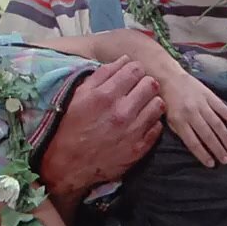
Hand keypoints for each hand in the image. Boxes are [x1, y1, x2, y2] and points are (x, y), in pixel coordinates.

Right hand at [41, 56, 164, 198]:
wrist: (68, 164)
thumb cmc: (71, 127)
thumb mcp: (79, 95)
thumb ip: (102, 74)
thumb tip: (125, 60)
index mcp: (105, 95)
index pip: (136, 69)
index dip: (135, 69)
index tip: (131, 75)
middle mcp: (122, 112)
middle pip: (151, 84)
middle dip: (145, 83)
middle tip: (138, 89)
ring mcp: (133, 131)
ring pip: (158, 104)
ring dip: (151, 102)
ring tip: (141, 106)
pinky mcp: (139, 148)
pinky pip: (158, 127)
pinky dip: (151, 122)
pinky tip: (141, 122)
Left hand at [159, 72, 226, 167]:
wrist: (168, 78)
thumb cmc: (166, 102)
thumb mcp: (168, 120)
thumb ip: (180, 132)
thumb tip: (195, 147)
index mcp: (179, 121)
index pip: (193, 142)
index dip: (203, 154)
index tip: (212, 164)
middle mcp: (191, 113)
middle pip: (207, 135)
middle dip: (218, 149)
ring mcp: (201, 103)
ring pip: (216, 123)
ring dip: (225, 137)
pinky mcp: (208, 94)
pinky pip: (221, 107)